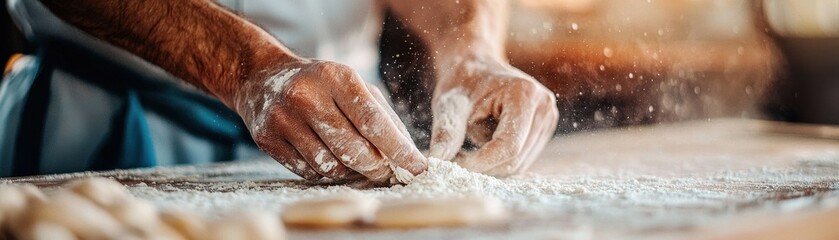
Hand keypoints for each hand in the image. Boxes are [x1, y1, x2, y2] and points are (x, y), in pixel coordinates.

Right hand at [233, 60, 426, 182]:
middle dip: (376, 167)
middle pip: (353, 150)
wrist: (262, 78)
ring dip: (350, 172)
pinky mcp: (268, 139)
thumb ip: (382, 116)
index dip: (398, 149)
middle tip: (386, 173)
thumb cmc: (320, 85)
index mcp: (336, 78)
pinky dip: (325, 173)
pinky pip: (308, 172)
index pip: (373, 121)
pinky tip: (328, 159)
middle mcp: (307, 96)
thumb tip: (409, 154)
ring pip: (331, 166)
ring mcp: (284, 119)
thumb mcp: (352, 85)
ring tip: (355, 162)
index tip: (418, 167)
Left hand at [429, 56, 558, 175]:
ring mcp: (548, 117)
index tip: (455, 165)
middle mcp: (543, 106)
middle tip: (456, 158)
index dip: (482, 162)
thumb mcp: (449, 105)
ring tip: (468, 146)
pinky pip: (521, 159)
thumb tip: (436, 161)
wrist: (475, 66)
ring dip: (490, 164)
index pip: (508, 145)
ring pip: (519, 163)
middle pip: (515, 158)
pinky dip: (498, 160)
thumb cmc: (462, 82)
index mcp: (524, 94)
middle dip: (484, 166)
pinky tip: (482, 144)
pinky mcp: (544, 128)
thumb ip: (446, 133)